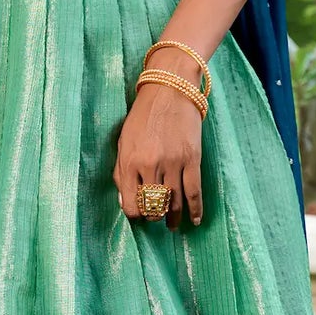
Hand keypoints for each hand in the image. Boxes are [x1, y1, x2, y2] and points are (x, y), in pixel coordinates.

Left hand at [113, 79, 204, 229]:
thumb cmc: (142, 115)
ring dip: (173, 217)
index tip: (139, 215)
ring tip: (172, 225)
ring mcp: (173, 163)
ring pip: (174, 202)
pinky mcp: (192, 159)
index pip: (131, 204)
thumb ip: (120, 172)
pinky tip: (194, 220)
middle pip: (153, 206)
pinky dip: (195, 210)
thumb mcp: (123, 141)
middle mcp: (151, 165)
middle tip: (156, 217)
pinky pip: (194, 192)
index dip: (135, 215)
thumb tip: (124, 202)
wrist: (169, 89)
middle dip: (154, 216)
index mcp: (130, 162)